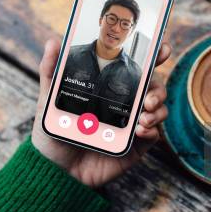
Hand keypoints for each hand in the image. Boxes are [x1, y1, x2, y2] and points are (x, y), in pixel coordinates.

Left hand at [31, 38, 170, 187]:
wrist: (55, 169)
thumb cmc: (54, 132)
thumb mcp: (49, 99)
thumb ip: (51, 71)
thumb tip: (53, 42)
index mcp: (109, 87)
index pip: (135, 67)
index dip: (152, 55)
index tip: (161, 49)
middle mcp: (124, 103)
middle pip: (153, 86)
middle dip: (158, 87)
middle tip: (147, 96)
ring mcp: (132, 123)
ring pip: (158, 108)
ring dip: (158, 108)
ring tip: (143, 115)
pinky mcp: (135, 145)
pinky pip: (154, 134)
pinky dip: (152, 129)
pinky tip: (140, 129)